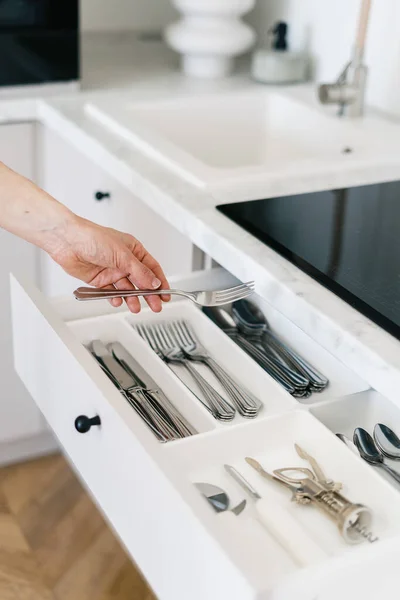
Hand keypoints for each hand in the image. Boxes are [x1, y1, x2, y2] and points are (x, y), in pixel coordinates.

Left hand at [47, 215, 169, 312]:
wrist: (67, 241)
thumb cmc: (92, 237)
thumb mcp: (123, 255)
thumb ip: (140, 272)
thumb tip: (155, 283)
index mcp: (133, 249)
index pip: (152, 268)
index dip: (160, 281)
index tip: (166, 294)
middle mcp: (123, 260)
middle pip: (141, 281)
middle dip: (148, 294)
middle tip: (155, 306)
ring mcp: (112, 270)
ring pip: (126, 288)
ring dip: (131, 298)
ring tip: (135, 307)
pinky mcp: (99, 279)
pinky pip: (110, 292)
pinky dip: (114, 298)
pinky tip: (117, 301)